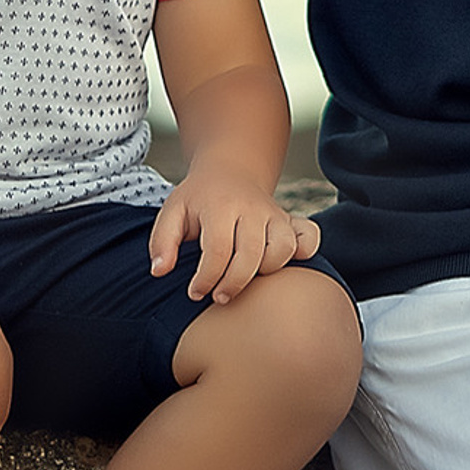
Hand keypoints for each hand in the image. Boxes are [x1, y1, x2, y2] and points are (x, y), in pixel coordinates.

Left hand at [148, 176, 322, 305]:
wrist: (230, 171)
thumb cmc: (198, 199)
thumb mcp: (172, 212)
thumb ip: (162, 242)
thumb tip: (159, 271)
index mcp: (220, 206)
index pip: (218, 250)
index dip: (206, 279)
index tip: (194, 293)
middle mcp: (252, 208)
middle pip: (252, 254)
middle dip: (234, 284)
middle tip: (218, 298)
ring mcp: (275, 213)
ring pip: (283, 249)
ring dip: (265, 273)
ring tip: (244, 281)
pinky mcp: (291, 220)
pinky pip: (309, 238)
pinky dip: (303, 254)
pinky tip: (280, 267)